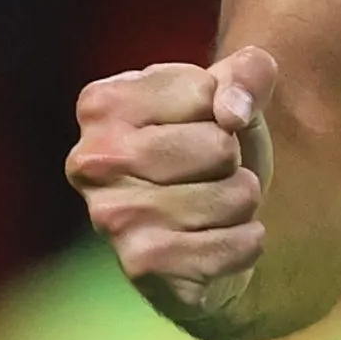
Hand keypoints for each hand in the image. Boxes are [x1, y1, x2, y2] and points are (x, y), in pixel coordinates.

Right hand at [66, 45, 277, 332]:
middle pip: (220, 146)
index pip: (207, 93)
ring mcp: (112, 218)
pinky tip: (214, 242)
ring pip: (235, 196)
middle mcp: (92, 162)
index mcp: (102, 104)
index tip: (199, 127)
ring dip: (242, 203)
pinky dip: (246, 242)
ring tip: (210, 206)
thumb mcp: (232, 93)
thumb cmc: (209, 145)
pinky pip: (237, 245)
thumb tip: (232, 113)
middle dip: (234, 160)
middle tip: (207, 173)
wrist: (205, 228)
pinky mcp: (143, 267)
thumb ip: (248, 72)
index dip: (226, 111)